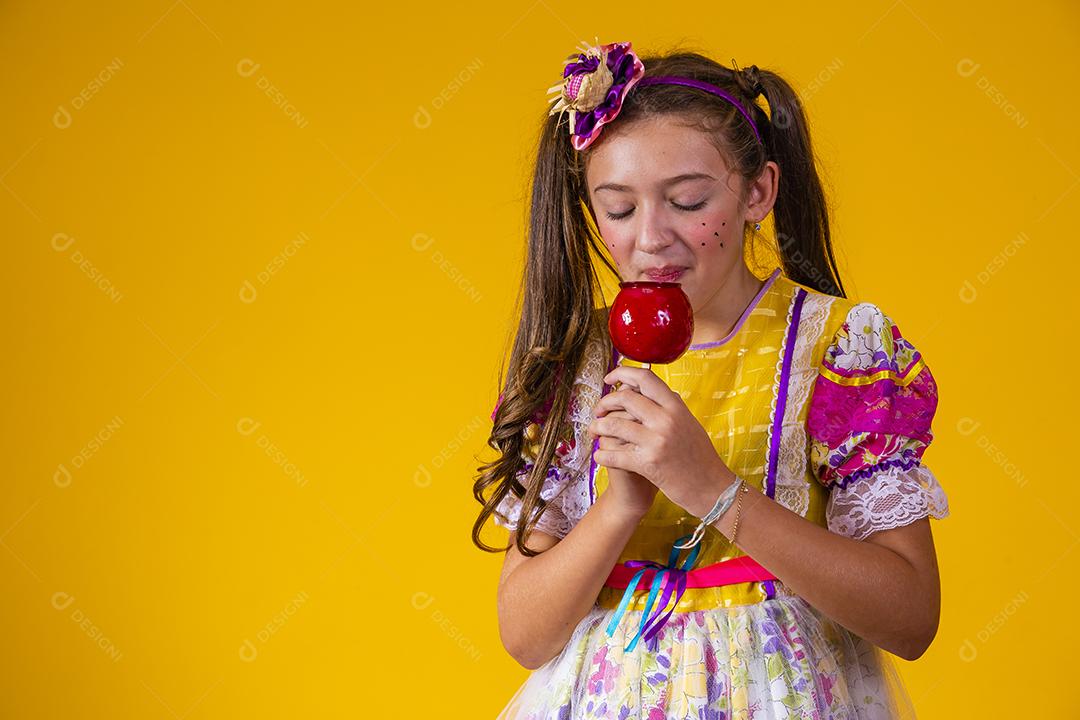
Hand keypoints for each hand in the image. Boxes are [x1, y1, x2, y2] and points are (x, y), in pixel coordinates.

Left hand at [586, 366, 735, 517]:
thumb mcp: (690, 423)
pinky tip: (599, 456)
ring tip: (595, 431)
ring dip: (598, 427)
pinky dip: (602, 455)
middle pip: (624, 398)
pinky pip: (614, 455)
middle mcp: (666, 420)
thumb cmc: (700, 457)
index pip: (645, 378)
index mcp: (676, 407)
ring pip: (614, 424)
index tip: (609, 380)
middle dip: (605, 403)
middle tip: (599, 411)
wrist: (711, 488)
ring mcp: (656, 441)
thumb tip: (651, 387)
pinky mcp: (648, 463)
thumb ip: (670, 405)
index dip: (622, 373)